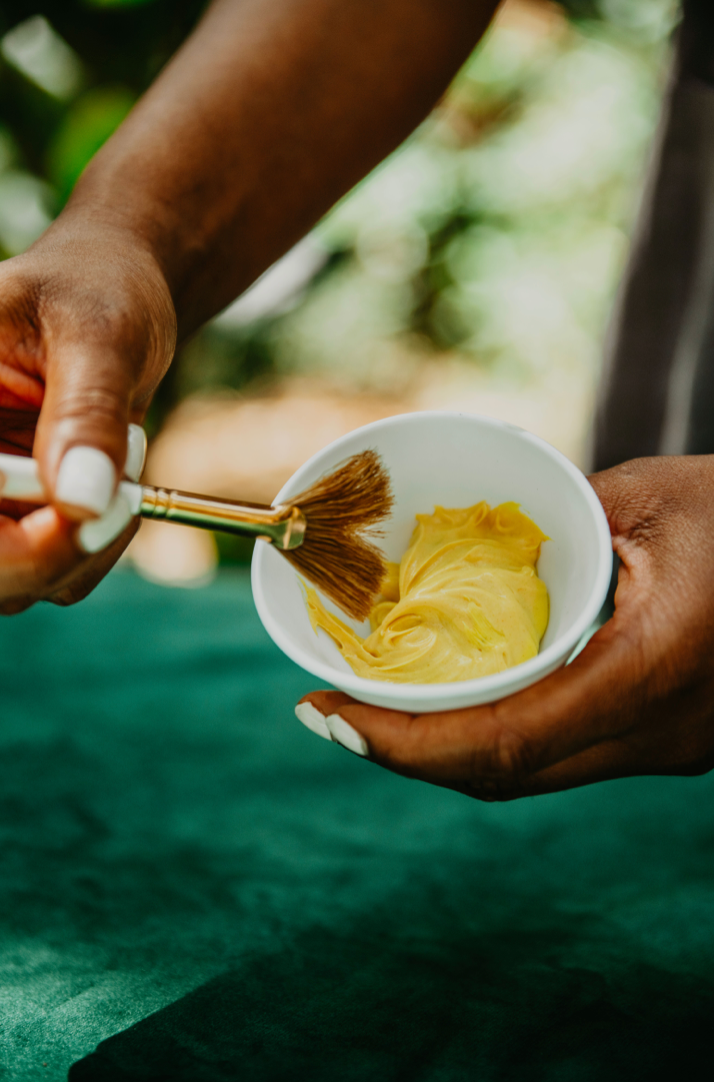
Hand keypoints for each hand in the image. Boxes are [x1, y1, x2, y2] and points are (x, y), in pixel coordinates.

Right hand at [0, 215, 175, 612]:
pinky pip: (54, 576)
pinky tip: (112, 476)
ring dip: (86, 542)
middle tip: (121, 483)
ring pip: (18, 584)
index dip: (15, 542)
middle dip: (57, 549)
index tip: (88, 509)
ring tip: (116, 449)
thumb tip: (83, 501)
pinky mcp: (15, 523)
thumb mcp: (100, 333)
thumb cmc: (98, 291)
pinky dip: (97, 544)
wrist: (113, 300)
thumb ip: (89, 413)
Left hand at [297, 456, 713, 797]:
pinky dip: (495, 735)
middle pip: (504, 774)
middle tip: (330, 710)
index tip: (325, 712)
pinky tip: (457, 700)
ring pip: (531, 774)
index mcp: (652, 671)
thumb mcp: (653, 494)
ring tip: (377, 707)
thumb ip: (563, 520)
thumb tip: (476, 541)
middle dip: (404, 753)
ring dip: (445, 749)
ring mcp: (668, 748)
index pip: (503, 741)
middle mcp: (659, 733)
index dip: (401, 742)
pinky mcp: (668, 741)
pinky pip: (563, 753)